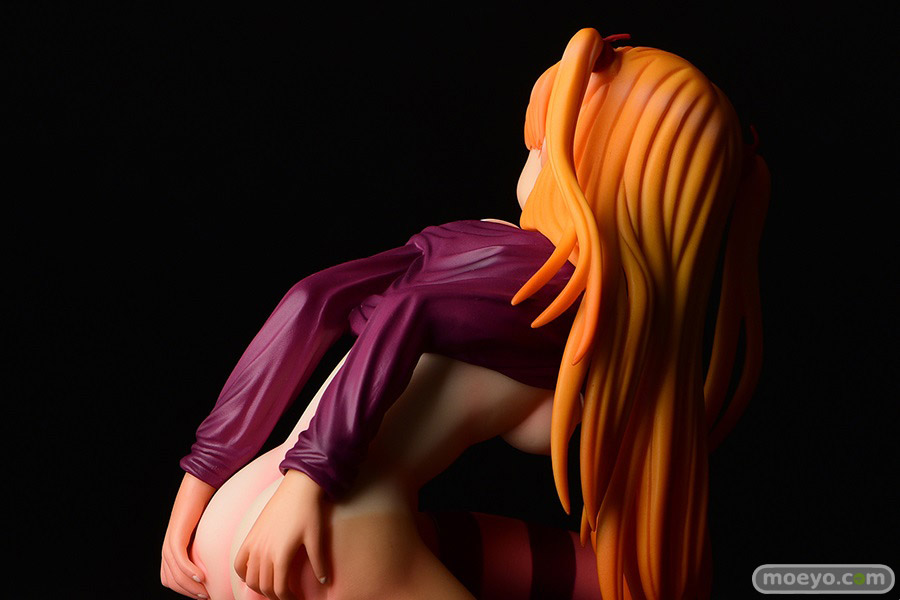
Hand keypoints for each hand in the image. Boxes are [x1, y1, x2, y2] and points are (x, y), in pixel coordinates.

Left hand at [161, 472, 215, 597]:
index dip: (185, 590)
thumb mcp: (207, 531)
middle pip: (171, 581)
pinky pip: (179, 560)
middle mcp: (168, 547)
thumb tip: (222, 560)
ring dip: (190, 587)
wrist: (201, 483)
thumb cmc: (209, 505)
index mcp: (173, 548)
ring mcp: (170, 540)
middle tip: (206, 596)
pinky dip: (189, 571)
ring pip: (175, 574)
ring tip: (205, 591)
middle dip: (188, 592)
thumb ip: (207, 546)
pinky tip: (202, 576)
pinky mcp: (176, 534)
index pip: (171, 579)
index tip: (204, 594)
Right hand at [234, 469, 328, 599]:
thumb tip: (325, 581)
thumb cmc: (309, 512)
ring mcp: (254, 544)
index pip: (279, 589)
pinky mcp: (249, 536)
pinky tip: (253, 576)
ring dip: (260, 588)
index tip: (296, 597)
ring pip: (250, 579)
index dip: (288, 598)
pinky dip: (243, 574)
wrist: (298, 488)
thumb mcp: (316, 538)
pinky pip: (238, 563)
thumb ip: (319, 563)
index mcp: (280, 556)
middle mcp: (263, 552)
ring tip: (273, 587)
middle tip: (287, 594)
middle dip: (275, 595)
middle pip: (263, 587)